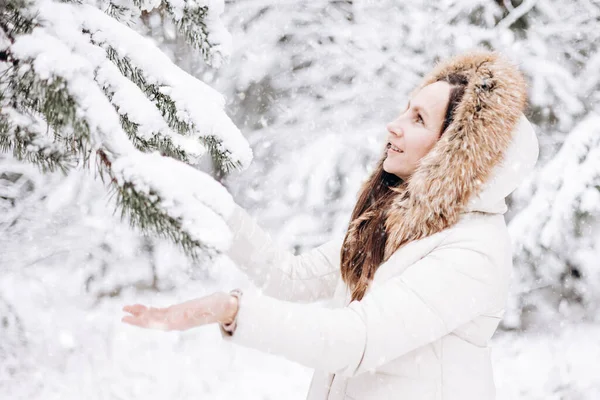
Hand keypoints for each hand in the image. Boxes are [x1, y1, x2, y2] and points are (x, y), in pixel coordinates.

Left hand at [121, 292, 237, 330]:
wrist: (227, 308)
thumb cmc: (220, 306)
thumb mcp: (210, 306)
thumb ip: (200, 309)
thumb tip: (185, 313)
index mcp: (181, 320)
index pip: (159, 321)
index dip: (145, 320)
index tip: (132, 319)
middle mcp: (177, 321)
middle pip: (153, 322)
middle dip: (138, 320)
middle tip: (122, 317)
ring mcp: (177, 317)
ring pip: (154, 317)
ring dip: (141, 314)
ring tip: (126, 309)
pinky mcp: (178, 311)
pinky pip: (160, 312)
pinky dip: (149, 310)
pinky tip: (142, 308)